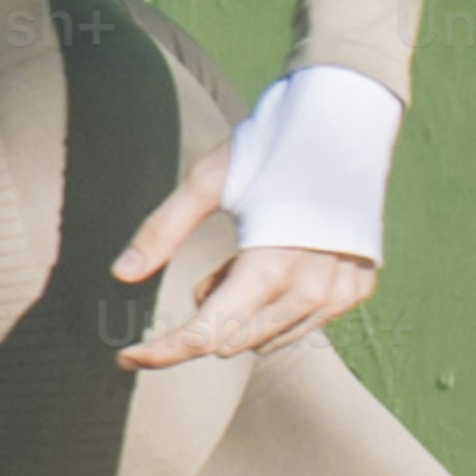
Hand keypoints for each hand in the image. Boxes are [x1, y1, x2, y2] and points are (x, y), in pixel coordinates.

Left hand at [111, 136, 375, 367]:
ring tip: (246, 259)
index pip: (206, 336)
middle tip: (205, 273)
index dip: (162, 352)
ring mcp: (337, 294)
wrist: (348, 117)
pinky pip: (300, 325)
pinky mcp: (355, 290)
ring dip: (240, 314)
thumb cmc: (273, 143)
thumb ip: (163, 230)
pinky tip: (278, 263)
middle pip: (232, 344)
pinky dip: (274, 309)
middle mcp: (309, 291)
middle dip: (203, 320)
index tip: (127, 357)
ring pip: (265, 340)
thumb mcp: (209, 181)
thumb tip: (120, 274)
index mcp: (270, 265)